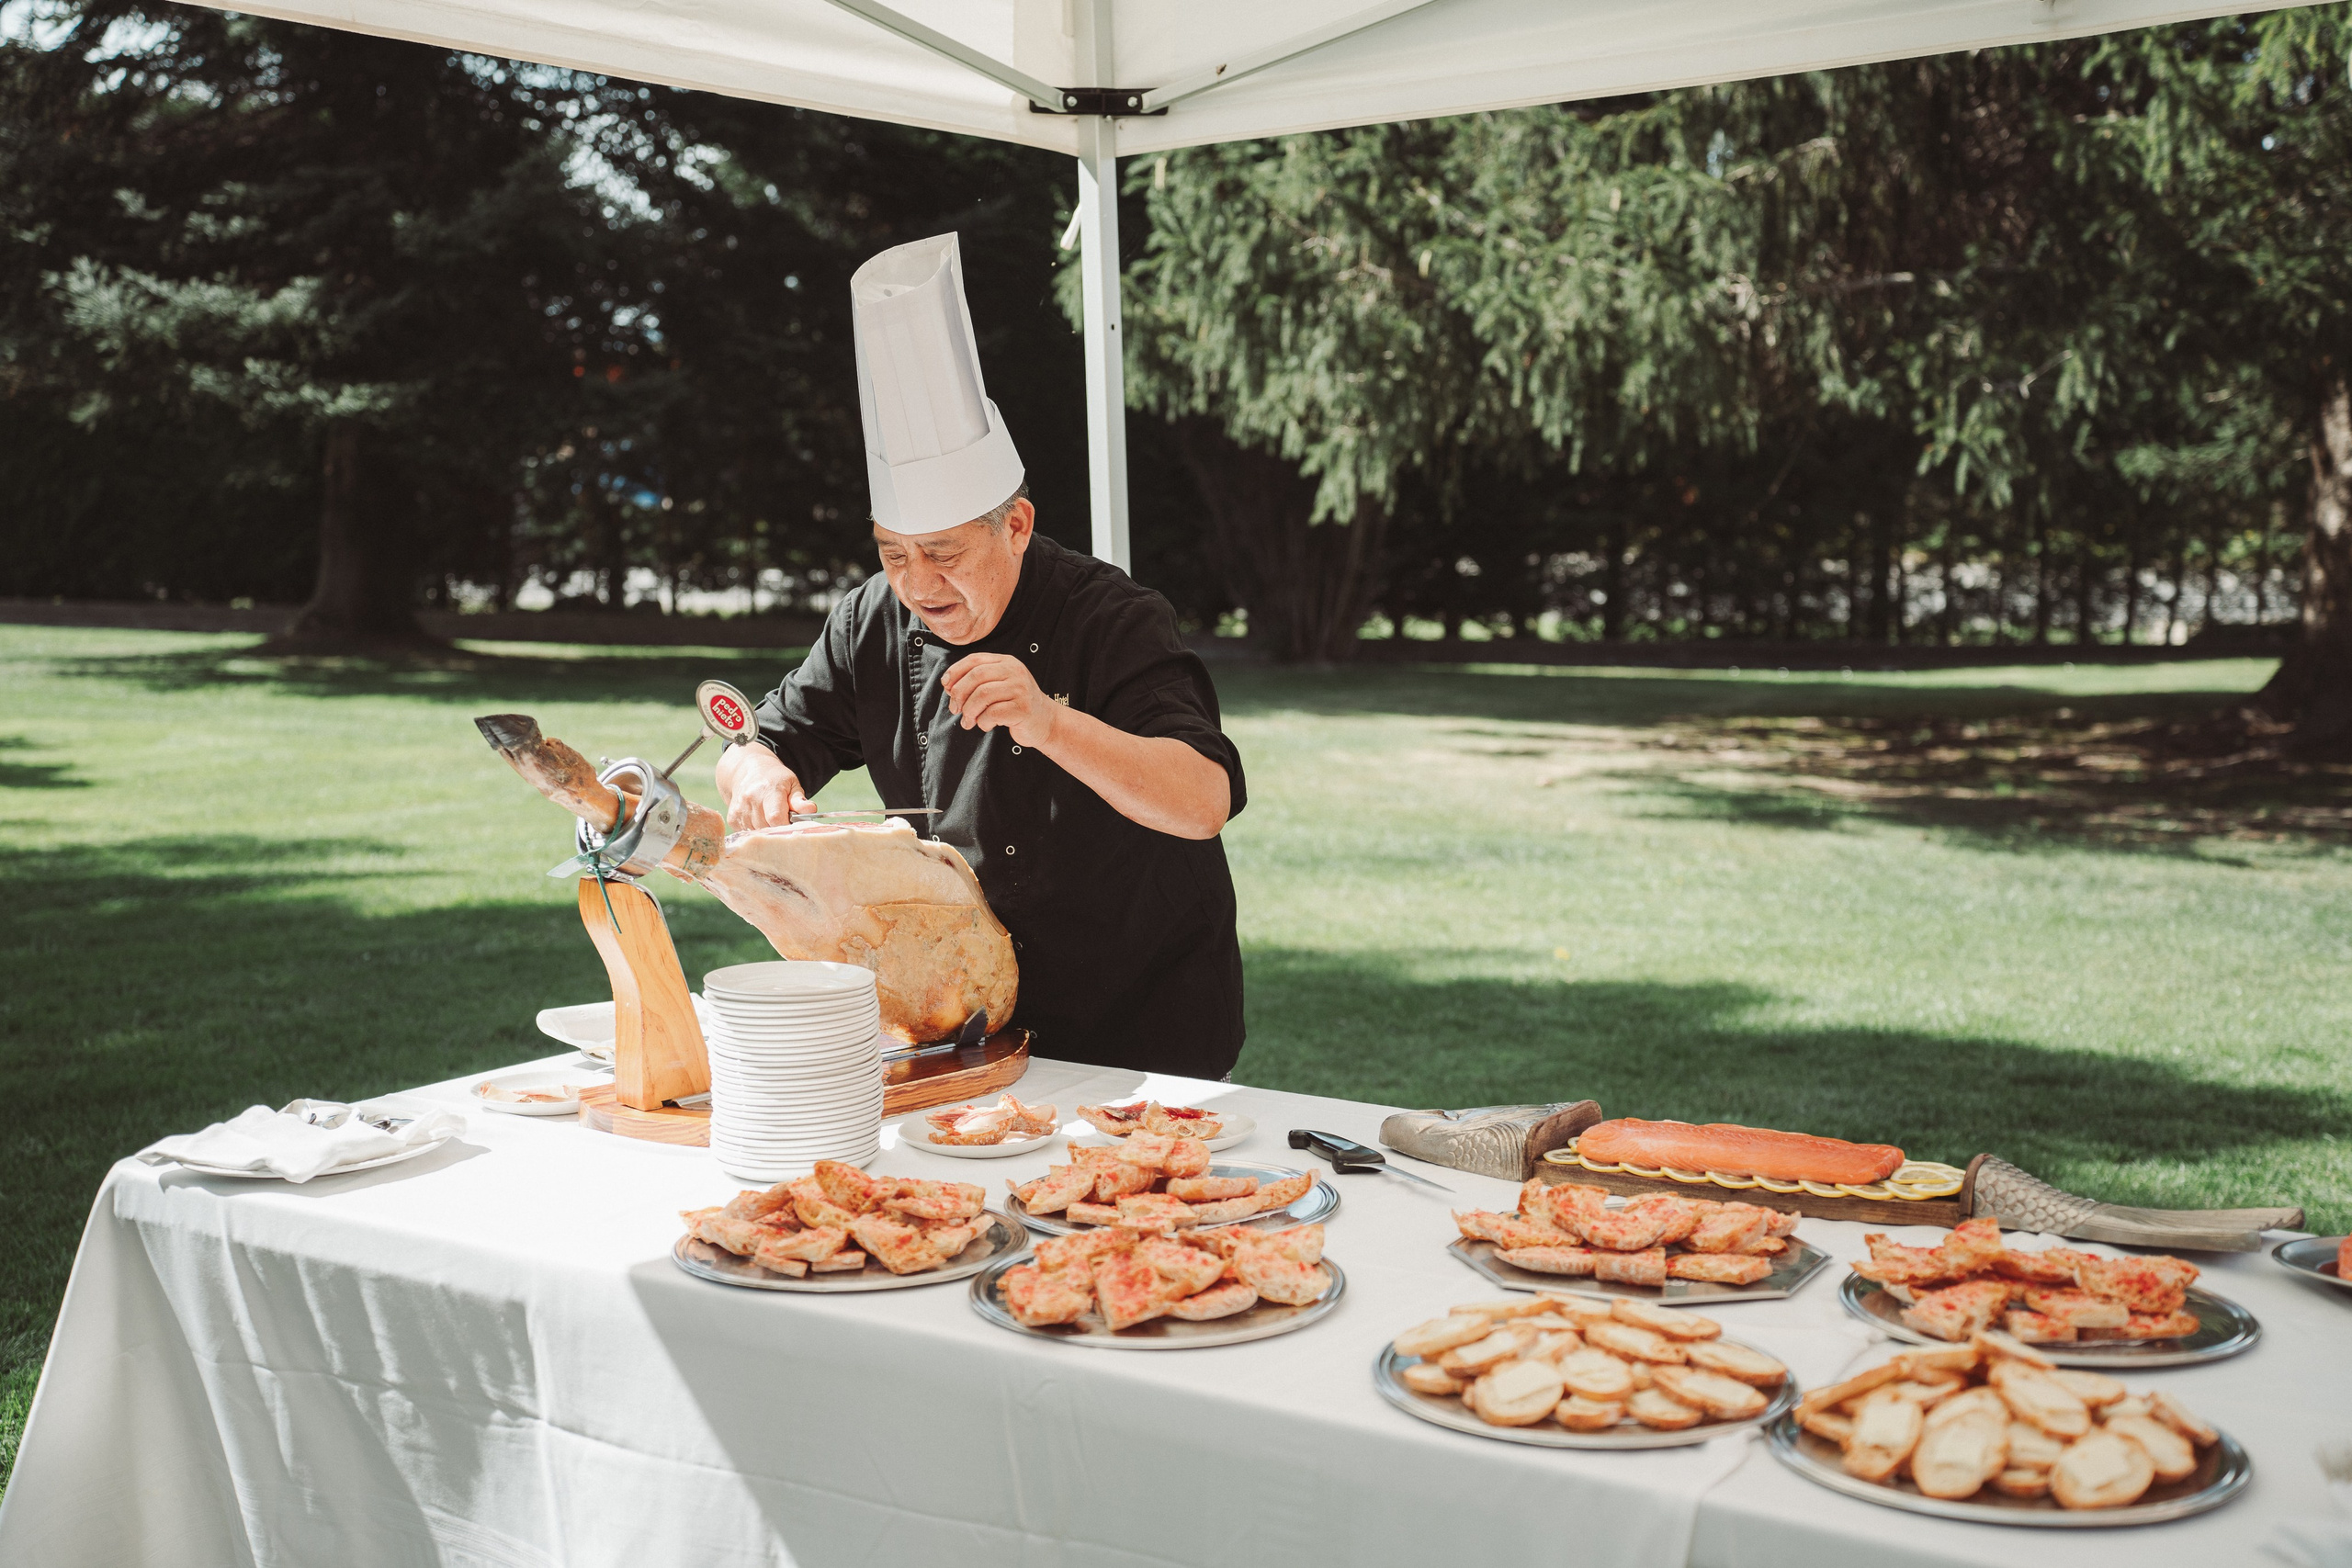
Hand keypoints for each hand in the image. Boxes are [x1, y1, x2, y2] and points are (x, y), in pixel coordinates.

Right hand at [715, 743, 813, 830]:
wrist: (746, 771)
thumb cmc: (775, 779)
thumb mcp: (792, 784)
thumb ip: (800, 800)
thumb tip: (810, 810)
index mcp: (768, 790)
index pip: (776, 817)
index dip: (785, 826)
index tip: (791, 826)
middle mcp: (750, 799)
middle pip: (766, 828)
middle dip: (777, 829)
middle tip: (783, 821)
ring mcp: (739, 809)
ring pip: (757, 833)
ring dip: (766, 831)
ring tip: (770, 818)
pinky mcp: (732, 818)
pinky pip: (747, 833)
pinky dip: (755, 830)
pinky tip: (759, 819)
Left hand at [941, 653, 1061, 746]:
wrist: (1045, 721)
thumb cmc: (1016, 704)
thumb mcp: (998, 686)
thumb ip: (977, 682)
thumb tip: (948, 686)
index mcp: (1006, 662)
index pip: (974, 659)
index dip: (955, 671)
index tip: (946, 686)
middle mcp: (1014, 671)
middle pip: (976, 675)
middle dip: (959, 693)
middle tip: (955, 708)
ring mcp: (1020, 689)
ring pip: (982, 695)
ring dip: (969, 710)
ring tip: (969, 720)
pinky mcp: (1022, 709)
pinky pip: (992, 714)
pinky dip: (983, 722)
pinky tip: (986, 725)